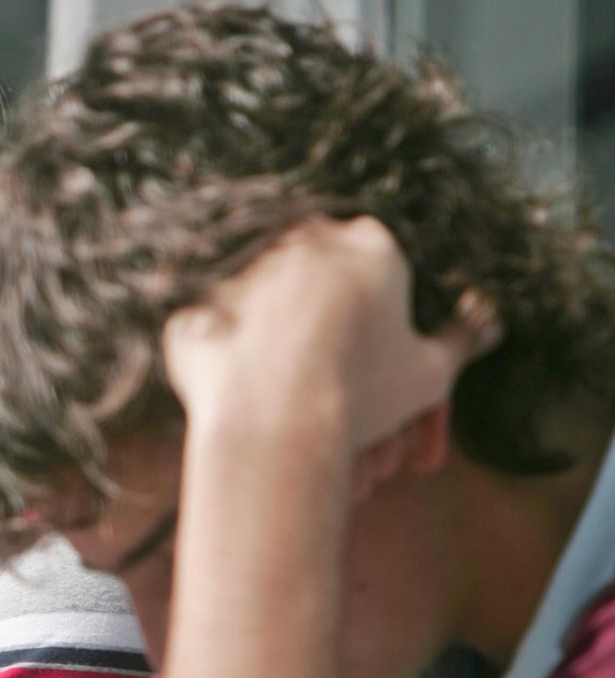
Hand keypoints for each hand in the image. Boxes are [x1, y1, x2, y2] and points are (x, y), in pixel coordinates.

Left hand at [163, 215, 500, 448]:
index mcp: (367, 242)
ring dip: (287, 377)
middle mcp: (300, 238)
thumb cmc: (361, 393)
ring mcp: (239, 265)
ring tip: (300, 439)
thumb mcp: (430, 373)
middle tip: (343, 426)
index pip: (382, 280)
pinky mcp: (191, 302)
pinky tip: (249, 416)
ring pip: (270, 327)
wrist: (272, 420)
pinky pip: (218, 339)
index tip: (379, 385)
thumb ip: (460, 340)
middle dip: (338, 368)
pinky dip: (233, 374)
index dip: (385, 341)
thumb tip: (487, 319)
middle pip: (322, 307)